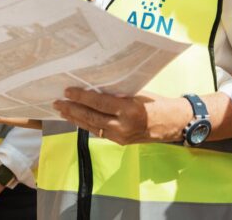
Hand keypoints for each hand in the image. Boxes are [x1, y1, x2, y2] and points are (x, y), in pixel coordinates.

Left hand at [53, 88, 191, 144]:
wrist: (174, 124)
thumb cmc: (158, 103)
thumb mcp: (138, 93)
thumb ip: (118, 94)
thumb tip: (96, 88)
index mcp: (129, 110)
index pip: (99, 103)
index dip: (82, 97)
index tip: (68, 91)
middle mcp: (123, 126)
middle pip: (91, 117)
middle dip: (72, 109)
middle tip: (57, 102)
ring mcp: (120, 137)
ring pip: (92, 127)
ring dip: (75, 119)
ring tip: (62, 111)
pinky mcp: (120, 142)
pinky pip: (99, 133)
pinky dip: (86, 125)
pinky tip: (77, 120)